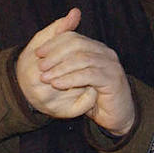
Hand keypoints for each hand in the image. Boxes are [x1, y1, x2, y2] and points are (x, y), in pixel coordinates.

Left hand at [25, 7, 136, 135]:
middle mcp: (106, 53)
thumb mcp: (77, 74)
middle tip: (41, 66)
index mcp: (96, 48)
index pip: (72, 37)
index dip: (53, 43)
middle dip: (55, 54)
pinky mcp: (113, 80)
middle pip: (77, 44)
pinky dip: (70, 79)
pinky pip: (88, 75)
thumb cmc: (94, 94)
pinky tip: (57, 84)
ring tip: (45, 77)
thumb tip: (55, 39)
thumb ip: (67, 57)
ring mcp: (111, 65)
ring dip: (60, 67)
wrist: (116, 115)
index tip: (37, 53)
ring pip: (82, 59)